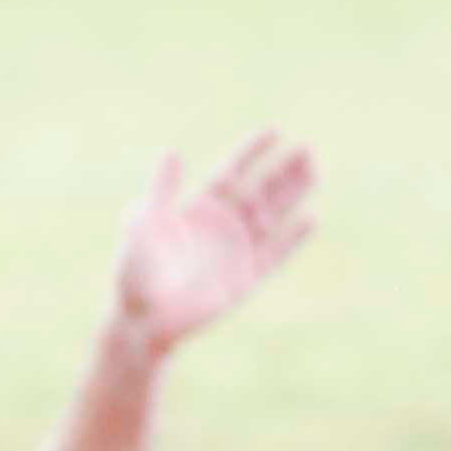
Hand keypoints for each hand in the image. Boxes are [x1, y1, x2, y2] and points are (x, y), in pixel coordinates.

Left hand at [111, 129, 316, 355]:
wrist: (143, 319)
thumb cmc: (135, 271)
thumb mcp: (144, 224)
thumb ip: (162, 190)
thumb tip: (173, 151)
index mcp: (196, 210)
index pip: (230, 173)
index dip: (251, 153)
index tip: (273, 131)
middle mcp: (221, 227)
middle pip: (259, 191)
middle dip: (282, 171)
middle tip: (308, 148)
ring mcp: (236, 251)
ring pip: (272, 215)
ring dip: (293, 195)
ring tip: (315, 170)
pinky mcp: (246, 278)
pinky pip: (274, 254)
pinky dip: (292, 238)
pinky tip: (311, 219)